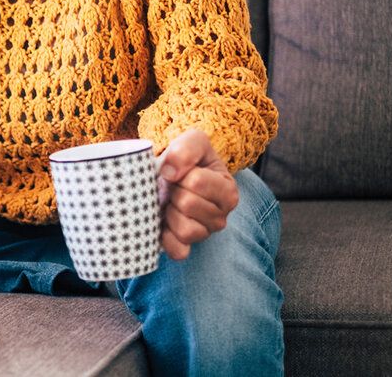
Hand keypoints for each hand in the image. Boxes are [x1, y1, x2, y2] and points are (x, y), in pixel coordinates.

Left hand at [154, 128, 238, 260]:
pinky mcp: (187, 247)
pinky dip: (166, 238)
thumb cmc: (187, 158)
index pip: (197, 182)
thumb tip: (169, 172)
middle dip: (173, 191)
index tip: (180, 171)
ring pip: (186, 230)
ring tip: (170, 202)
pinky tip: (163, 222)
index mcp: (228, 190)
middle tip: (173, 187)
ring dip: (170, 213)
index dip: (180, 173)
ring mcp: (205, 234)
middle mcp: (222, 216)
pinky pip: (178, 251)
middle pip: (188, 205)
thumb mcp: (193, 140)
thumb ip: (186, 148)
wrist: (172, 173)